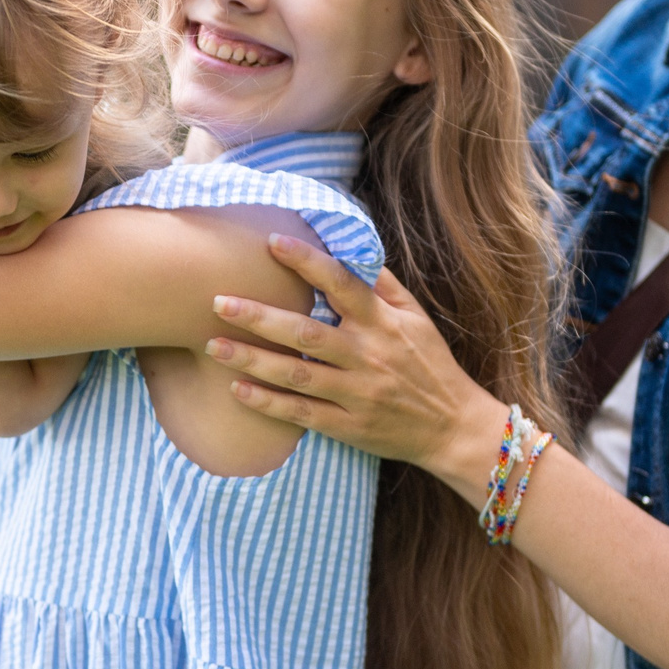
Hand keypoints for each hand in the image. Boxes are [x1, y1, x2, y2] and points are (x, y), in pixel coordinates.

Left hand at [203, 233, 510, 491]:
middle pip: (307, 332)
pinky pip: (302, 413)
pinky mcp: (349, 426)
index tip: (272, 241)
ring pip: (297, 375)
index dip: (307, 262)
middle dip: (260, 316)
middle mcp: (368, 356)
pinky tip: (237, 389)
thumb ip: (382, 285)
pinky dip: (268, 403)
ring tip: (214, 345)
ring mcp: (356, 393)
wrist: (454, 426)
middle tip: (218, 301)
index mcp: (383, 323)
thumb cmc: (430, 365)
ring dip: (253, 360)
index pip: (343, 284)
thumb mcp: (416, 318)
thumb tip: (352, 247)